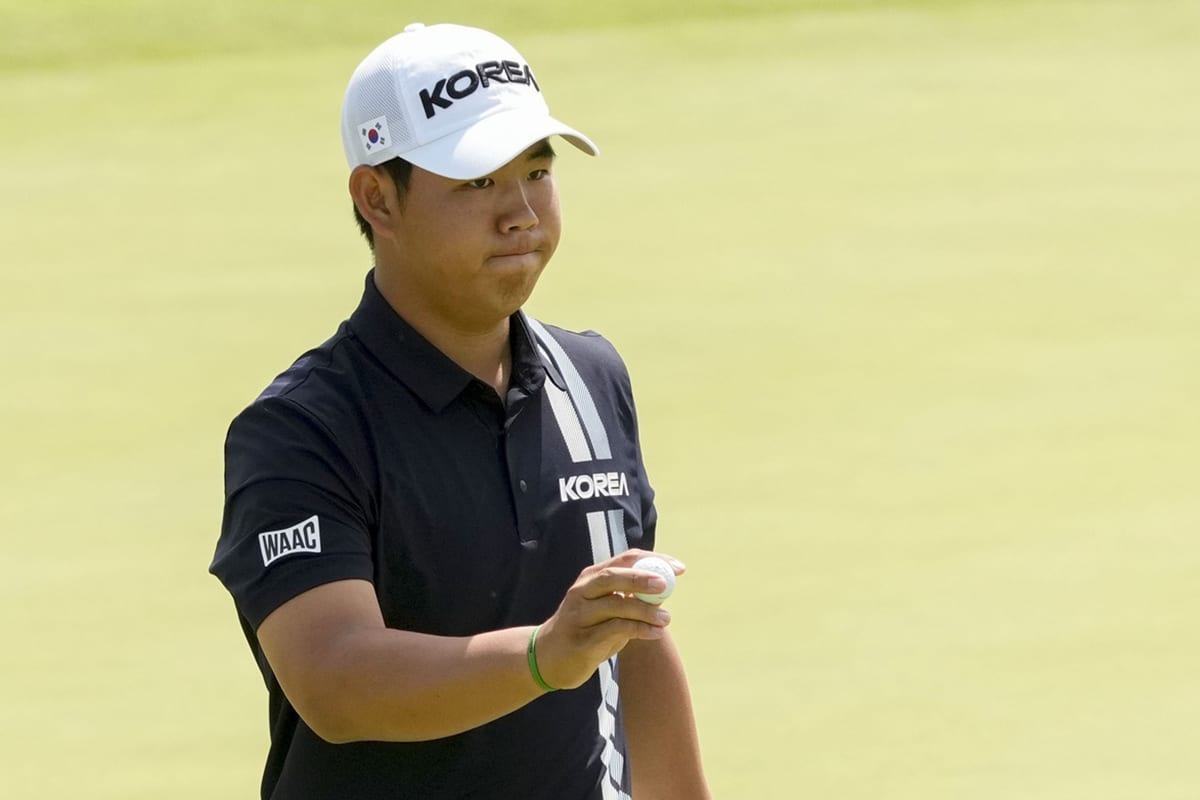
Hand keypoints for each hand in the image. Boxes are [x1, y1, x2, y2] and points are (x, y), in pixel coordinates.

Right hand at [534, 549, 685, 689]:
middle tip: (665, 585)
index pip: (624, 560)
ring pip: (615, 605)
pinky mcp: (582, 640)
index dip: (653, 560)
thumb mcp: (603, 609)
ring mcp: (579, 615)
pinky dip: (639, 630)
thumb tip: (664, 591)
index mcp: (590, 579)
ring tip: (666, 619)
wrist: (547, 659)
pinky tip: (655, 633)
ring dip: (645, 611)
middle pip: (613, 577)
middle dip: (641, 579)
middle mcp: (581, 592)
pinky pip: (614, 630)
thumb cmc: (584, 630)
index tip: (677, 567)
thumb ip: (627, 599)